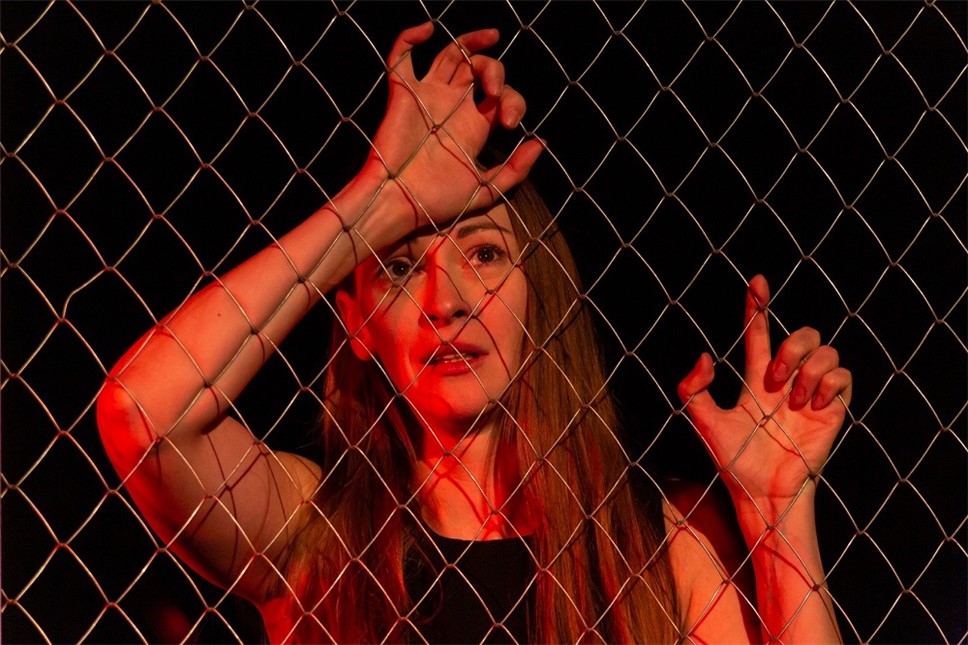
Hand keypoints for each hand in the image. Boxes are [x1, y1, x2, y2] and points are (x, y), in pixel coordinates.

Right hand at [366, 23, 542, 228]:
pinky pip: (401, 57)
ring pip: (450, 54)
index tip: (508, 121)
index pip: (499, 96)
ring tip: (492, 37)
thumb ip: (516, 170)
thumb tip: (540, 142)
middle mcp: (451, 107)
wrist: (402, 203)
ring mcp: (427, 97)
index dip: (512, 100)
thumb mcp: (487, 190)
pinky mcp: (402, 94)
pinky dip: (410, 37)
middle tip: (496, 92)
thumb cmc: (439, 202)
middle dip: (496, 72)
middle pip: (477, 69)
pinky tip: (428, 30)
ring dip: (471, 43)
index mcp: (472, 126)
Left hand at [677, 275, 851, 512]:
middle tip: (774, 378)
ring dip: (808, 369)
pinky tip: (812, 404)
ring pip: (827, 351)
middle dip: (791, 346)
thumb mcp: (703, 421)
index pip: (760, 333)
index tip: (758, 281)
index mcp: (757, 379)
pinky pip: (844, 377)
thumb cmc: (733, 460)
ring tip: (792, 400)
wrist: (761, 491)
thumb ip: (692, 388)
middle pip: (803, 334)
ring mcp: (811, 394)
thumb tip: (705, 356)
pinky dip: (829, 384)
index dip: (759, 306)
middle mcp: (787, 381)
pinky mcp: (832, 411)